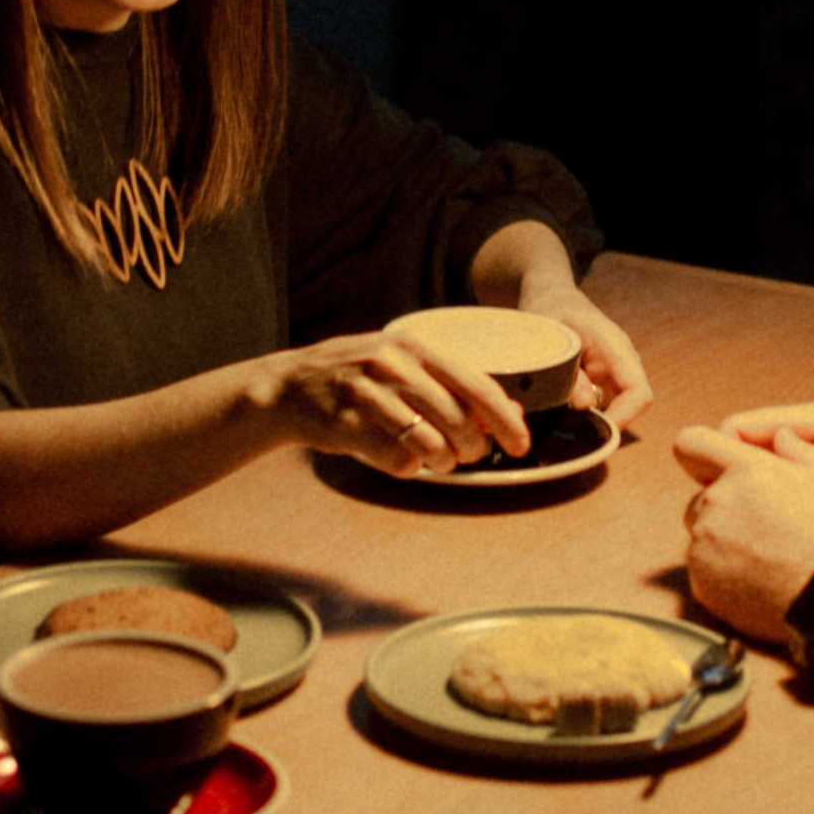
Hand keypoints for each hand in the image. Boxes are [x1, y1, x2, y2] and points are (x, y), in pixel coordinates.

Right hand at [266, 333, 530, 476]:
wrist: (291, 387)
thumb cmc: (361, 379)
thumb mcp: (404, 365)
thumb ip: (452, 384)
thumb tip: (509, 412)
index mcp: (414, 345)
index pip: (476, 385)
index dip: (505, 420)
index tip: (522, 444)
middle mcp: (392, 364)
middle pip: (458, 420)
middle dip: (474, 447)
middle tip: (470, 455)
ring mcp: (366, 394)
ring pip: (431, 445)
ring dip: (443, 462)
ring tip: (438, 461)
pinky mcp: (346, 425)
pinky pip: (397, 461)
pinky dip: (408, 468)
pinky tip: (400, 458)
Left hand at [516, 282, 652, 429]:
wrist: (550, 293)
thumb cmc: (549, 310)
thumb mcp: (553, 339)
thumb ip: (570, 374)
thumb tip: (587, 407)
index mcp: (614, 348)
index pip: (638, 393)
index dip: (623, 418)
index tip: (594, 431)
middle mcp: (622, 361)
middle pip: (631, 405)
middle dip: (605, 422)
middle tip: (568, 429)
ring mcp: (615, 369)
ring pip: (616, 405)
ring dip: (592, 417)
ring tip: (559, 416)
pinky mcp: (604, 376)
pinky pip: (603, 401)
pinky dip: (585, 410)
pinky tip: (560, 408)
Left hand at [673, 424, 813, 642]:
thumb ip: (799, 451)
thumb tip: (782, 436)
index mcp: (746, 469)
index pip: (690, 443)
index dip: (700, 454)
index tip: (717, 470)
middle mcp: (717, 501)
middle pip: (701, 498)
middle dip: (724, 509)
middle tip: (764, 530)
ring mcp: (705, 545)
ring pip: (703, 537)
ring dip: (725, 544)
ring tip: (768, 562)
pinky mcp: (702, 583)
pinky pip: (705, 572)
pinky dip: (725, 577)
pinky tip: (761, 585)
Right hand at [715, 400, 813, 553]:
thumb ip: (803, 474)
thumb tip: (747, 477)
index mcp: (811, 421)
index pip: (735, 429)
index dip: (714, 461)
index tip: (716, 501)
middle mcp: (808, 436)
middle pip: (743, 454)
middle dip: (731, 486)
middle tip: (734, 526)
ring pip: (761, 478)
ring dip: (755, 502)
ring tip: (754, 536)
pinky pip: (785, 497)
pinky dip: (776, 514)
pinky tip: (779, 543)